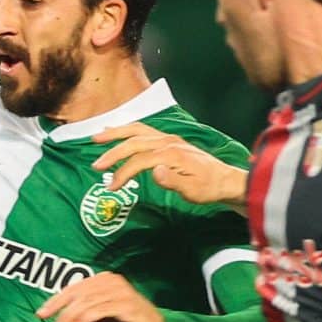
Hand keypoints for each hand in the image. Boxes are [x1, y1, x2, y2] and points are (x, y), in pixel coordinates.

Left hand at [38, 272, 165, 321]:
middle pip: (78, 293)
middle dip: (60, 310)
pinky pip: (99, 310)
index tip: (41, 314)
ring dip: (70, 317)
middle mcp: (111, 281)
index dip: (56, 300)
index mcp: (104, 280)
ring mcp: (120, 292)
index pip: (74, 288)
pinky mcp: (126, 305)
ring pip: (87, 302)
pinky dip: (84, 319)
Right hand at [91, 123, 248, 207]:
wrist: (225, 179)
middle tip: (96, 165)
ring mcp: (168, 138)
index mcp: (172, 154)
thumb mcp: (193, 191)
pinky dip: (127, 130)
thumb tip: (154, 171)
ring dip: (116, 133)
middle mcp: (168, 141)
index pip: (140, 160)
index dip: (123, 174)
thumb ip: (173, 181)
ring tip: (97, 138)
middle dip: (113, 152)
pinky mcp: (169, 139)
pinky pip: (143, 130)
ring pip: (137, 130)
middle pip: (134, 142)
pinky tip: (116, 131)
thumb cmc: (209, 188)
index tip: (112, 188)